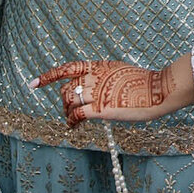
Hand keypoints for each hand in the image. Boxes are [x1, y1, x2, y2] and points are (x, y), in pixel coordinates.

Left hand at [31, 59, 185, 126]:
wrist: (159, 89)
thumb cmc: (144, 82)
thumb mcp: (120, 71)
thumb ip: (104, 77)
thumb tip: (94, 87)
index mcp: (98, 66)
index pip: (67, 68)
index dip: (48, 76)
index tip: (33, 84)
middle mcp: (94, 77)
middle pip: (66, 89)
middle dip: (64, 101)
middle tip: (70, 111)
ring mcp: (96, 92)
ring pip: (69, 102)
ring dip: (67, 112)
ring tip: (72, 120)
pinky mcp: (101, 108)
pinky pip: (77, 115)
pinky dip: (71, 121)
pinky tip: (73, 126)